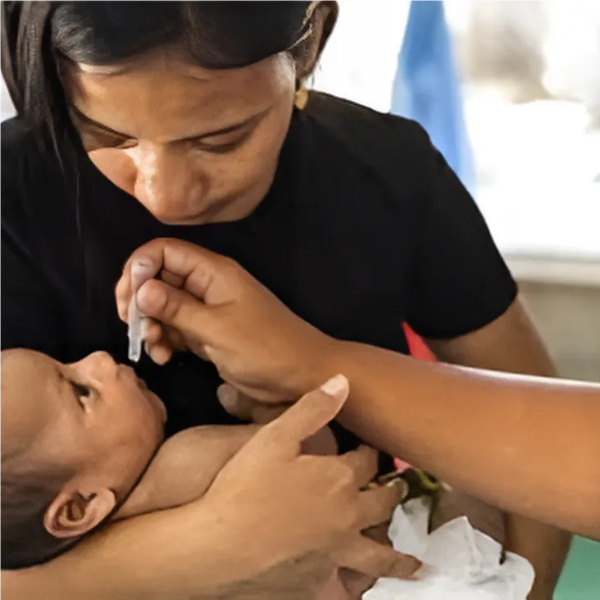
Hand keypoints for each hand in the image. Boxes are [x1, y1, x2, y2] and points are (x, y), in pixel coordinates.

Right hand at [116, 238, 335, 401]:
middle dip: (141, 302)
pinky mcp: (208, 332)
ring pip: (164, 307)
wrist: (301, 374)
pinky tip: (165, 357)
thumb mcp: (217, 329)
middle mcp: (207, 285)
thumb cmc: (265, 348)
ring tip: (155, 349)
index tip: (129, 300)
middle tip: (134, 328)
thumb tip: (140, 289)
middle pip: (159, 278)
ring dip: (152, 326)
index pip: (165, 252)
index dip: (140, 269)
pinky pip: (176, 328)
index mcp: (213, 272)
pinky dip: (165, 341)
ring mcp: (207, 309)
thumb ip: (177, 308)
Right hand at [202, 375, 418, 579]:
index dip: (367, 455)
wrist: (218, 542)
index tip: (367, 452)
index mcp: (339, 479)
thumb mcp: (275, 435)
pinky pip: (345, 592)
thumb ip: (313, 408)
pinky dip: (357, 592)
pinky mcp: (317, 584)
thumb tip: (343, 382)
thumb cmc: (244, 485)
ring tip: (414, 563)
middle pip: (380, 504)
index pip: (365, 463)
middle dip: (390, 493)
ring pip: (378, 556)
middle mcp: (347, 518)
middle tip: (396, 488)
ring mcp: (336, 554)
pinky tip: (361, 594)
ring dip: (398, 556)